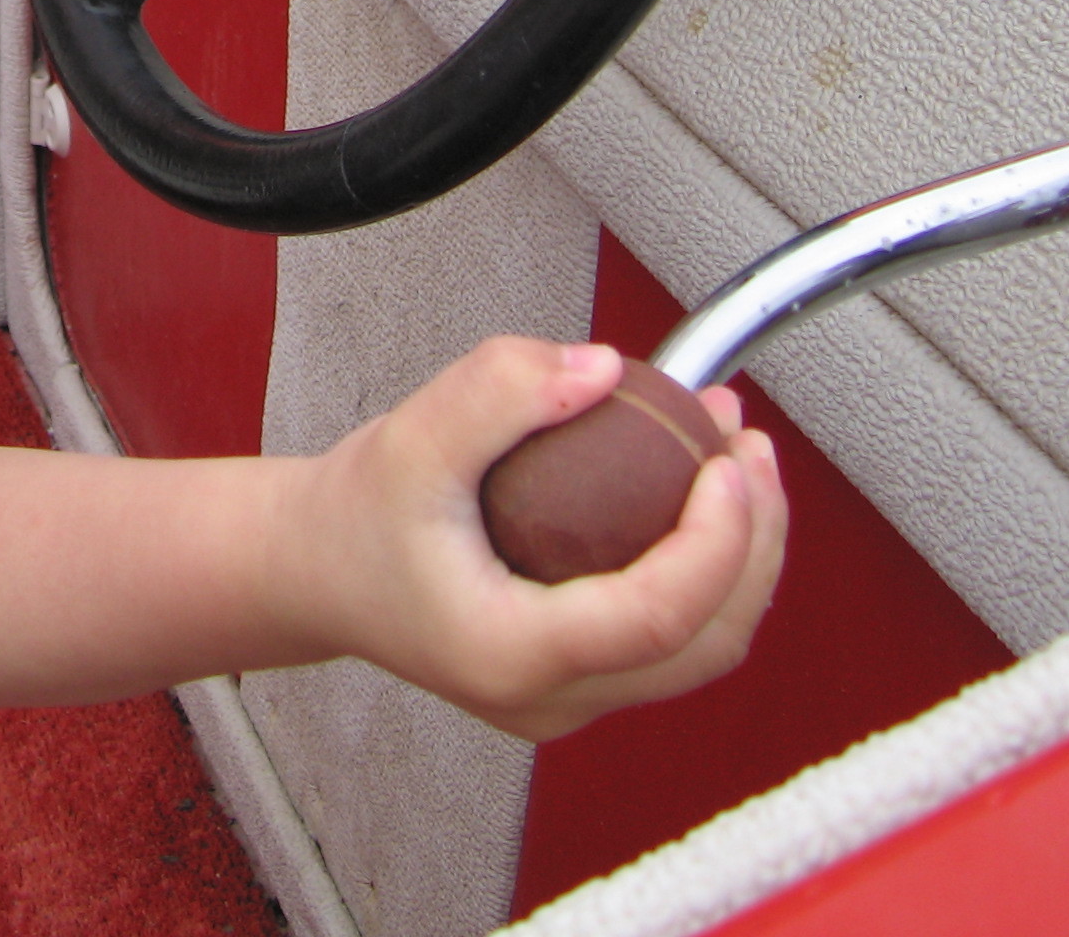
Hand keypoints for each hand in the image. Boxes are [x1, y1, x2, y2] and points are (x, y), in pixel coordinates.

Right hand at [283, 338, 784, 742]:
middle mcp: (550, 697)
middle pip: (704, 643)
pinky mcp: (578, 677)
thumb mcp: (412, 438)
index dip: (717, 542)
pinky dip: (704, 566)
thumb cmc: (356, 515)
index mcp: (512, 654)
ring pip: (701, 647)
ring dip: (741, 556)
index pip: (656, 619)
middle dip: (754, 544)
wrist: (313, 571)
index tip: (726, 458)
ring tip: (737, 456)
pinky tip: (696, 489)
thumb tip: (604, 369)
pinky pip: (672, 635)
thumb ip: (499, 391)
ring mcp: (569, 699)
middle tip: (747, 444)